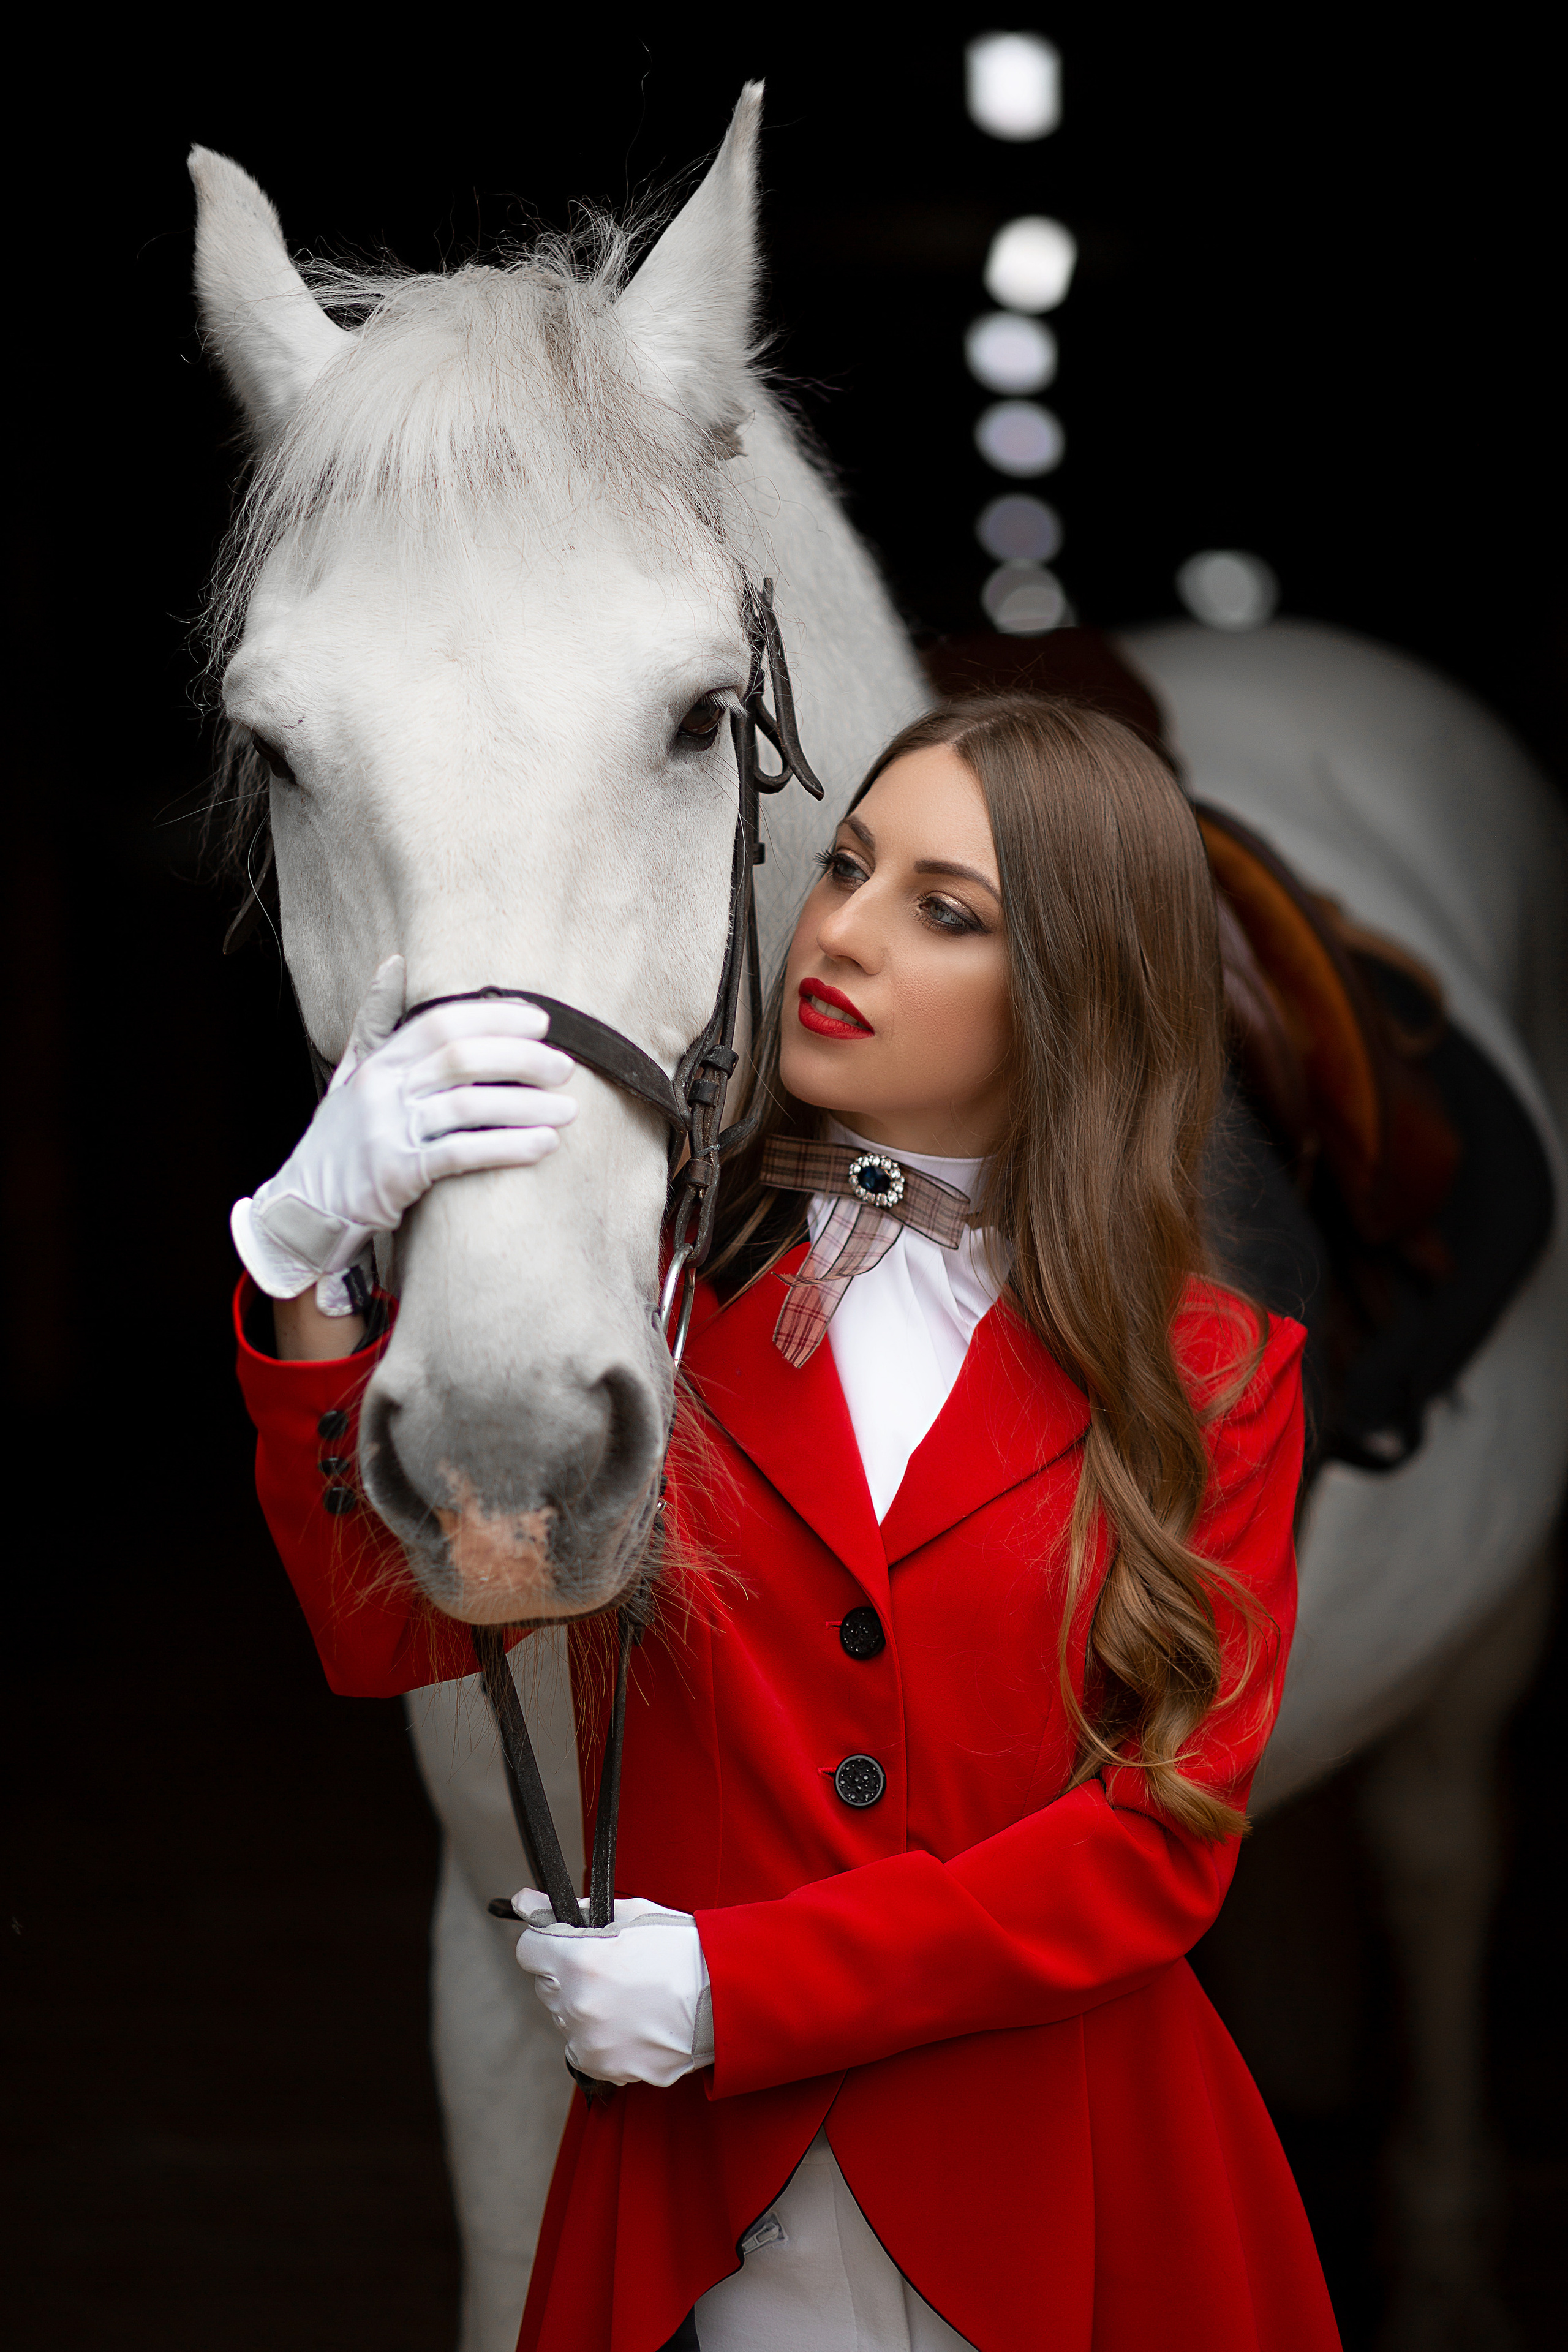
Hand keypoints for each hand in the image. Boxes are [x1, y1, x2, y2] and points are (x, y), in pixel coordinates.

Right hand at [231, 957, 576, 1310]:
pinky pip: (462, 1154)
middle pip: (462, 1058)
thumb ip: (375, 1022)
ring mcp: (388, 1131)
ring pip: (469, 1105)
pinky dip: (507, 1147)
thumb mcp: (349, 1074)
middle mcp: (382, 1090)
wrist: (303, 1209)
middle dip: (521, 1059)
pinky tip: (544, 1145)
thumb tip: (394, 964)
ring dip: (527, 1106)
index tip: (539, 1022)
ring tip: (569, 1111)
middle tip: (565, 1068)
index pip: (440, 1022)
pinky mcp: (397, 1174)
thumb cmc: (339, 1141)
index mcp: (378, 1062)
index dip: (494, 1017)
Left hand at [510, 1891, 711, 2088]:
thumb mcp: (629, 1914)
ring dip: (584, 2007)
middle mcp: (579, 2004)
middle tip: (609, 1968)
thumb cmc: (679, 1949)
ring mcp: (591, 2040)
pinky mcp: (605, 2067)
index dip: (546, 1943)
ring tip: (628, 1996)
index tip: (562, 1943)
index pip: (528, 1951)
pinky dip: (599, 2037)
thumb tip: (525, 1901)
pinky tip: (630, 2021)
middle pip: (547, 1985)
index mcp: (581, 1960)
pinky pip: (583, 2048)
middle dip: (568, 1975)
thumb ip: (571, 1911)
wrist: (721, 1997)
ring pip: (565, 2018)